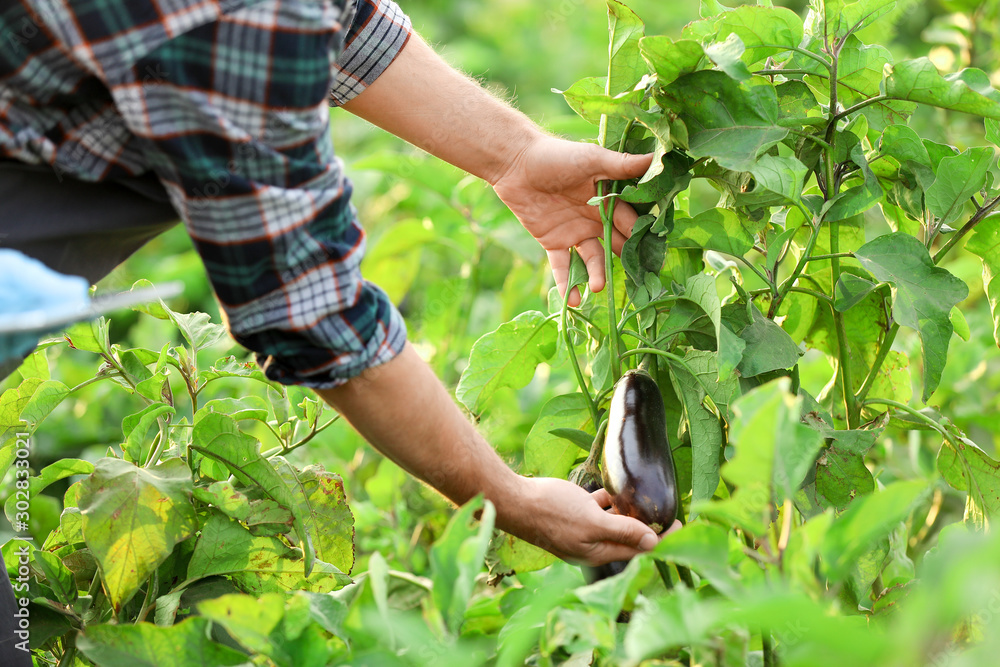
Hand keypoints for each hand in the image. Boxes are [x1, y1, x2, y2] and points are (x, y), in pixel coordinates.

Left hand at [492, 136, 652, 306]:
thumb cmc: (556, 155)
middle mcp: (595, 218)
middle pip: (615, 244)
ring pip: (592, 259)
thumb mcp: (592, 159)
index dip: (642, 235)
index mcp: (608, 199)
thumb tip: (657, 158)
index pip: (630, 220)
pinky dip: (567, 283)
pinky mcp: (553, 242)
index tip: (656, 253)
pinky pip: (563, 266)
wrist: (516, 163)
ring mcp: (575, 232)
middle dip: (626, 261)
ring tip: (598, 288)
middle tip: (639, 280)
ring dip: (597, 274)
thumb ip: (621, 165)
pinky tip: (574, 299)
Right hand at [500, 476, 681, 566]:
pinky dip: (609, 500)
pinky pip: (598, 507)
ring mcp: (582, 528)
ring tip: (647, 498)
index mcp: (598, 552)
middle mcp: (592, 543)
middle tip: (668, 511)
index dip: (660, 540)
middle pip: (628, 537)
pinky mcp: (573, 512)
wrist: (516, 501)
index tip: (679, 525)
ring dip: (630, 512)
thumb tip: (654, 542)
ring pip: (614, 522)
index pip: (637, 550)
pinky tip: (617, 487)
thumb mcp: (592, 523)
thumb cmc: (552, 513)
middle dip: (649, 527)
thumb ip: (623, 531)